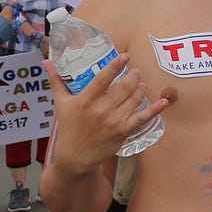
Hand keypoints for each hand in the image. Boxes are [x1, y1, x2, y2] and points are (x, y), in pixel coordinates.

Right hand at [45, 53, 170, 171]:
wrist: (76, 156)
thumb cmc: (69, 127)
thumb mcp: (60, 103)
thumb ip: (57, 81)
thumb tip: (47, 61)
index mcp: (85, 100)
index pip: (103, 78)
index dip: (115, 66)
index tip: (125, 56)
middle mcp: (100, 110)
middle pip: (124, 87)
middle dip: (133, 76)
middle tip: (135, 72)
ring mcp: (114, 121)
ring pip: (134, 99)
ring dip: (140, 88)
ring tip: (140, 84)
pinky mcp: (124, 131)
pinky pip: (143, 117)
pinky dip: (155, 109)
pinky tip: (164, 101)